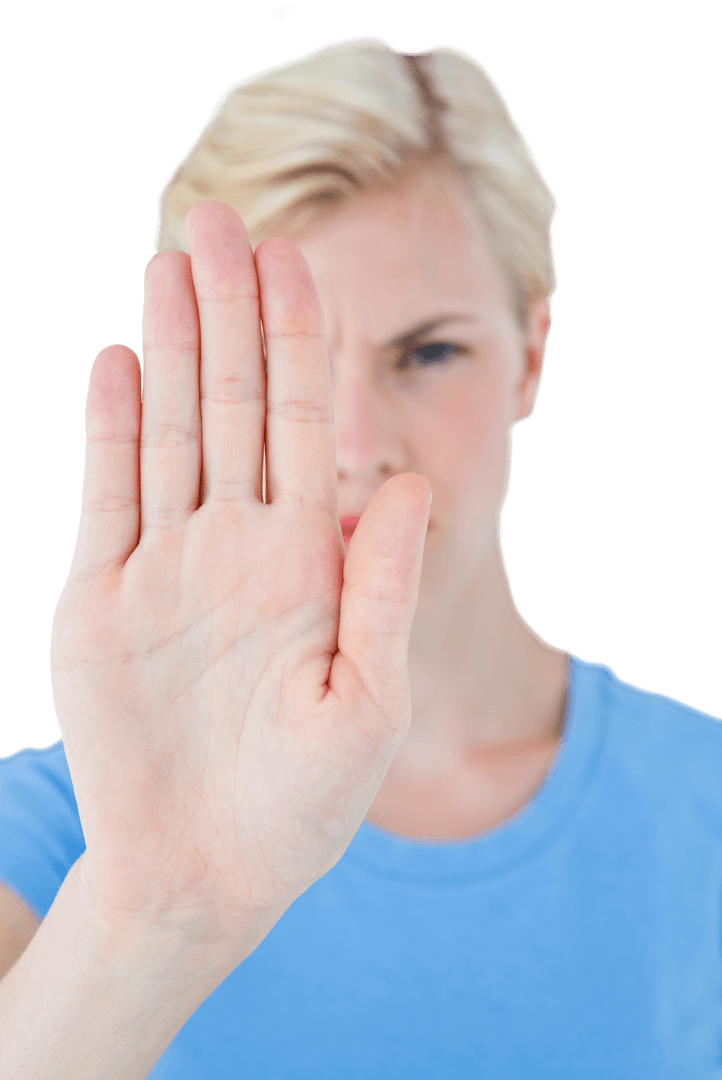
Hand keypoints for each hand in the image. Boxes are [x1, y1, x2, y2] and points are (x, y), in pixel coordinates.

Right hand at [49, 201, 430, 957]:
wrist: (205, 873)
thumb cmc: (301, 805)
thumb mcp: (366, 699)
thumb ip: (382, 587)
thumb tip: (405, 481)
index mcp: (307, 562)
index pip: (304, 426)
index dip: (298, 342)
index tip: (296, 259)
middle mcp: (237, 546)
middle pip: (233, 405)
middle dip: (228, 313)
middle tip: (218, 219)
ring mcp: (166, 567)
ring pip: (169, 431)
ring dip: (169, 348)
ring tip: (168, 264)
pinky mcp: (100, 600)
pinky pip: (106, 496)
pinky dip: (110, 430)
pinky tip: (118, 361)